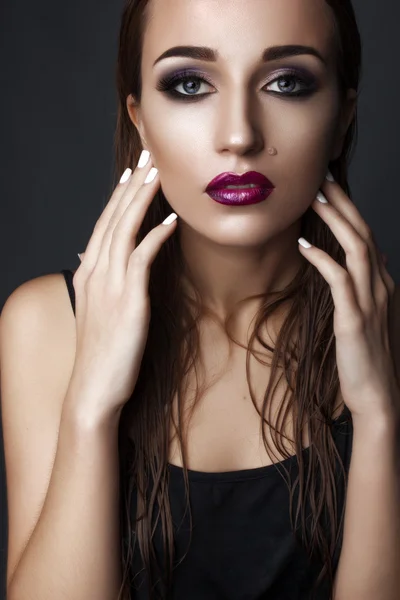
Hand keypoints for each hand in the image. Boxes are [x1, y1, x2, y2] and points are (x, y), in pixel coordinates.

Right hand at [68, 152, 177, 423]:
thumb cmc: (100, 353)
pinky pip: (142, 259)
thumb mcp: (95, 313)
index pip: (103, 224)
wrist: (93, 388)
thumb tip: (92, 261)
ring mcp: (110, 285)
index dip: (119, 195)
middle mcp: (95, 273)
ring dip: (142, 199)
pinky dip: (155, 236)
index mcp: (88, 274)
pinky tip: (170, 220)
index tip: (132, 171)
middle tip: (148, 156)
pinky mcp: (128, 300)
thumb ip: (98, 284)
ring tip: (159, 173)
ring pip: (124, 230)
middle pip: (113, 218)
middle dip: (132, 185)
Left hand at [298, 171, 398, 420]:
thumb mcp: (372, 316)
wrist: (379, 396)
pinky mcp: (355, 318)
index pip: (366, 236)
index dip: (349, 210)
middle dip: (341, 202)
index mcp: (384, 283)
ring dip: (334, 220)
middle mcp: (381, 285)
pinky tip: (304, 247)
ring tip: (312, 199)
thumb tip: (368, 260)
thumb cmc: (369, 358)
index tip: (329, 189)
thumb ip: (370, 287)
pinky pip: (339, 279)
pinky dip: (322, 259)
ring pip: (355, 247)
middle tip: (319, 178)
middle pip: (363, 232)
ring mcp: (371, 300)